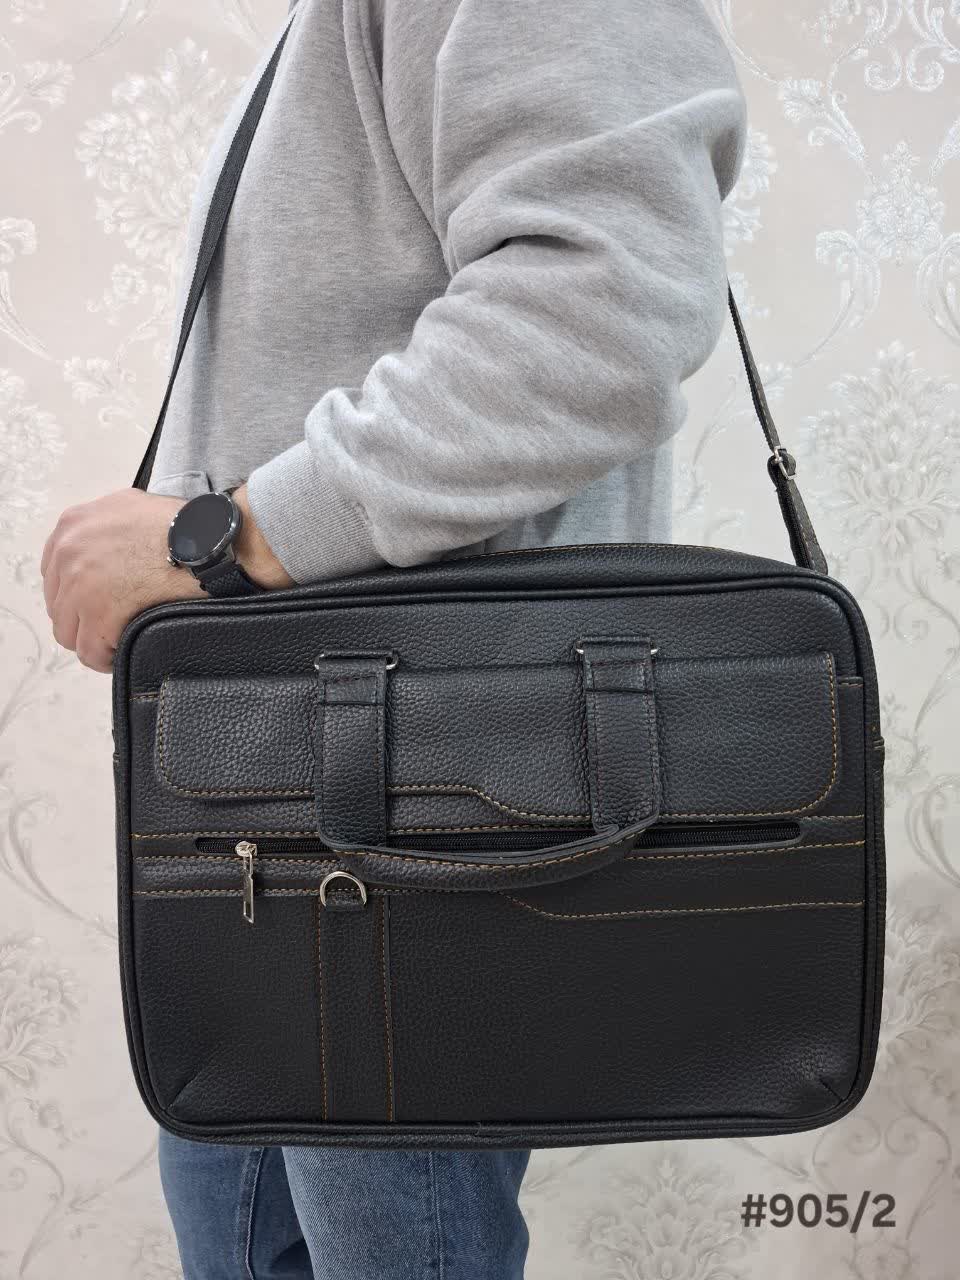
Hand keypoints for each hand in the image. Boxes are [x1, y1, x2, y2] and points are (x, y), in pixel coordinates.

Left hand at [41, 489, 202, 672]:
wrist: (206, 540)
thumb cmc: (182, 524)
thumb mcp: (132, 505)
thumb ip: (107, 524)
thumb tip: (109, 546)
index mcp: (74, 525)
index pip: (54, 572)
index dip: (76, 592)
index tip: (97, 601)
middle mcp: (68, 552)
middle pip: (58, 603)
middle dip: (83, 617)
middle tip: (113, 622)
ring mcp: (79, 585)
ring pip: (68, 631)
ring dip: (92, 638)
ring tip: (119, 639)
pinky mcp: (99, 614)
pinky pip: (89, 651)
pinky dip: (104, 657)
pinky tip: (122, 653)